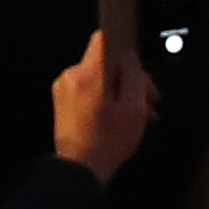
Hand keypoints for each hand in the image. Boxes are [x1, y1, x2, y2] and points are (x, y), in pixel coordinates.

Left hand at [50, 23, 155, 182]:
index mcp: (89, 73)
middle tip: (147, 100)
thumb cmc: (106, 143)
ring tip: (136, 114)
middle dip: (128, 78)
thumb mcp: (134, 109)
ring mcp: (64, 88)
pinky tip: (118, 117)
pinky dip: (103, 98)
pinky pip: (87, 88)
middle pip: (106, 61)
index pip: (105, 38)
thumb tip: (131, 58)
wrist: (79, 169)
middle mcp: (72, 75)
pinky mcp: (62, 100)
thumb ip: (135, 76)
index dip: (125, 49)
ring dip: (118, 90)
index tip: (136, 67)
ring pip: (98, 75)